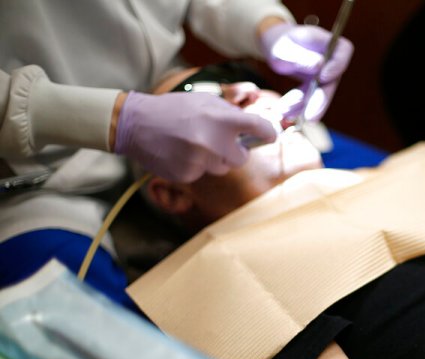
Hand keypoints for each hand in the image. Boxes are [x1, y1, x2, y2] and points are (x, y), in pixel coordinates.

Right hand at [114, 91, 277, 182]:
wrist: (136, 124)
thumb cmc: (173, 110)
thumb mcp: (203, 101)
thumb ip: (229, 113)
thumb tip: (253, 126)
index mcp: (220, 119)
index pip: (258, 128)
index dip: (268, 133)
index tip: (271, 136)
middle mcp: (213, 142)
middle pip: (241, 158)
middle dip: (235, 152)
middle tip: (222, 143)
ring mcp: (200, 161)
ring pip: (221, 168)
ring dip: (214, 159)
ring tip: (194, 144)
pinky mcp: (187, 175)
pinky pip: (202, 174)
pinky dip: (196, 166)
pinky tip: (181, 153)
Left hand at [259, 22, 353, 120]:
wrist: (274, 44)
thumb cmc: (278, 40)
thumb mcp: (284, 48)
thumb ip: (301, 57)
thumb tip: (320, 66)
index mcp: (324, 41)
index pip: (344, 50)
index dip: (337, 65)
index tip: (324, 77)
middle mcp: (328, 58)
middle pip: (332, 81)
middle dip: (320, 101)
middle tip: (310, 117)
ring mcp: (323, 72)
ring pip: (320, 94)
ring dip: (305, 108)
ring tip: (287, 114)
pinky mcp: (315, 84)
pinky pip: (309, 97)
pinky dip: (298, 107)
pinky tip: (286, 113)